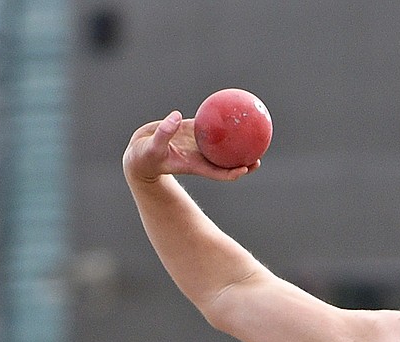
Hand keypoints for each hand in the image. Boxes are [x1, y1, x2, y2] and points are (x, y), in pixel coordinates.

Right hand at [122, 111, 258, 183]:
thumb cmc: (145, 156)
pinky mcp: (192, 132)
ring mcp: (197, 145)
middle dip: (244, 162)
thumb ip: (164, 133)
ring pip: (221, 145)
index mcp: (194, 165)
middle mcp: (199, 156)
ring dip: (237, 142)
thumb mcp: (152, 147)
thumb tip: (176, 116)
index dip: (233, 173)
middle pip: (226, 162)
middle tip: (259, 156)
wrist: (140, 152)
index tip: (246, 169)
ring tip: (253, 133)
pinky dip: (219, 121)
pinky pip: (209, 125)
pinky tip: (229, 109)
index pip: (218, 172)